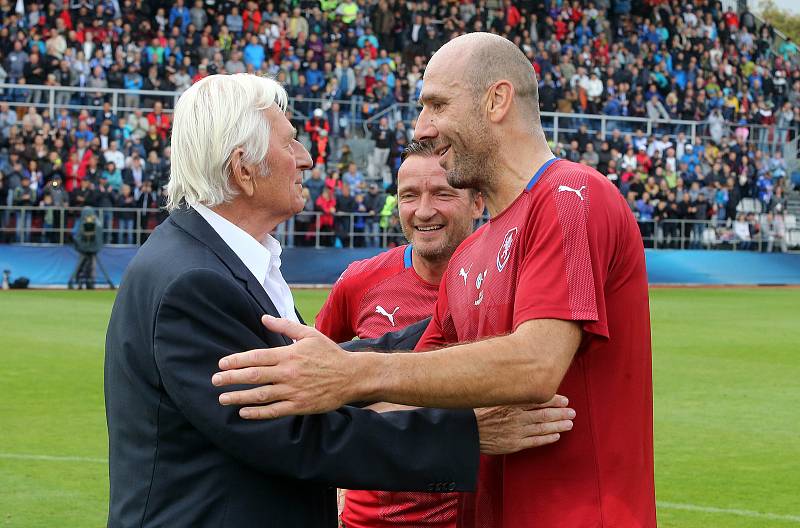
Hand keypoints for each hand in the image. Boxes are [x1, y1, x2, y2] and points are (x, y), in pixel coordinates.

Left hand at [212, 315, 358, 418]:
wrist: (352, 376)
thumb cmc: (329, 353)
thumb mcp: (309, 334)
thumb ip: (285, 325)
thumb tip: (264, 317)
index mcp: (289, 354)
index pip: (256, 357)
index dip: (236, 361)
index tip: (221, 364)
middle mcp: (289, 372)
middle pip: (254, 376)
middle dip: (231, 379)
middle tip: (215, 381)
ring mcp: (294, 391)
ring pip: (261, 395)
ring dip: (239, 397)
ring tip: (223, 398)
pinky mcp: (300, 406)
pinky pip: (274, 411)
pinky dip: (257, 413)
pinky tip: (243, 412)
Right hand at [474, 395, 574, 455]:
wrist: (467, 432)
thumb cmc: (477, 413)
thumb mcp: (492, 397)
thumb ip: (508, 394)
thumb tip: (522, 386)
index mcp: (512, 403)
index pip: (538, 400)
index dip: (553, 400)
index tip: (564, 399)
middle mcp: (517, 417)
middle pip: (544, 414)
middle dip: (560, 413)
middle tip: (572, 412)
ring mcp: (517, 431)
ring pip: (543, 427)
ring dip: (558, 425)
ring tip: (569, 424)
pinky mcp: (514, 444)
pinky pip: (535, 441)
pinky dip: (547, 438)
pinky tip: (556, 436)